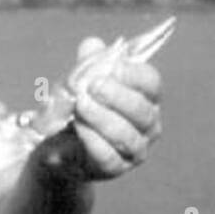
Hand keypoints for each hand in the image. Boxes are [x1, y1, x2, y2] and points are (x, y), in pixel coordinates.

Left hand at [48, 36, 162, 179]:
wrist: (63, 147)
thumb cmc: (81, 107)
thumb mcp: (83, 80)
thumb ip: (89, 61)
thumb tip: (92, 45)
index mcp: (147, 98)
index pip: (151, 83)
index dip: (133, 74)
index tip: (111, 68)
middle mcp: (149, 125)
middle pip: (142, 110)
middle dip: (116, 96)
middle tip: (92, 87)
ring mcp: (136, 149)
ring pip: (126, 135)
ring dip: (102, 118)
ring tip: (80, 105)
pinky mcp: (117, 168)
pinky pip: (109, 156)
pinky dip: (93, 140)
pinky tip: (79, 127)